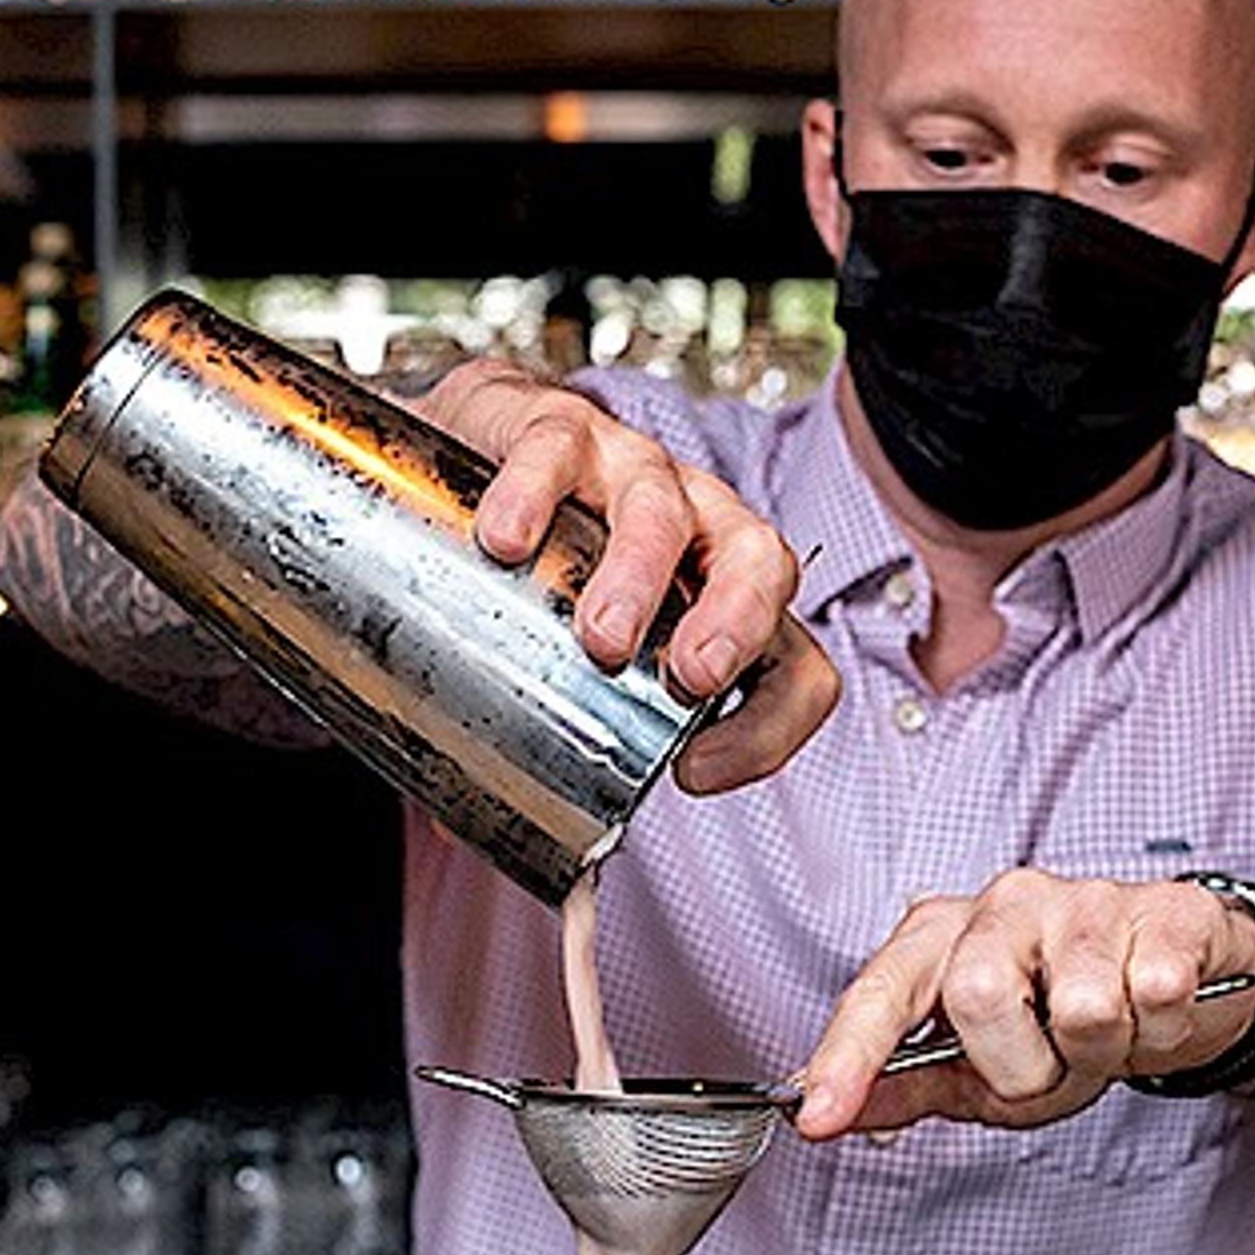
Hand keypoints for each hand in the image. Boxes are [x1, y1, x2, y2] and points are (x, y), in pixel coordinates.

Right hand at [421, 359, 838, 794]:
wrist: (462, 447)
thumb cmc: (532, 565)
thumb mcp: (557, 649)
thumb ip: (532, 730)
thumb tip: (457, 826)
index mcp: (718, 599)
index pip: (796, 665)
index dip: (772, 727)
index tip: (695, 776)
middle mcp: (695, 528)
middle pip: (760, 562)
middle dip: (736, 624)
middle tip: (686, 679)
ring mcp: (628, 469)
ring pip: (665, 507)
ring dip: (641, 574)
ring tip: (600, 636)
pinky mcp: (553, 427)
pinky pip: (560, 450)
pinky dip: (537, 493)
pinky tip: (505, 539)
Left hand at [796, 872, 1254, 1139]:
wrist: (1182, 977)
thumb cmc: (1064, 1016)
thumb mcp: (977, 1065)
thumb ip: (904, 1085)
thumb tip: (824, 1114)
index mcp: (944, 936)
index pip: (883, 990)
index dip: (848, 1056)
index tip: (818, 1116)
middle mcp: (1005, 903)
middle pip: (979, 996)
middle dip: (1021, 1067)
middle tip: (1052, 1065)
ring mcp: (1087, 898)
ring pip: (1082, 1009)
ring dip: (1102, 1054)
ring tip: (1108, 1035)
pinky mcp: (1166, 911)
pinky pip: (1156, 994)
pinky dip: (1162, 1031)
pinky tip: (1156, 1011)